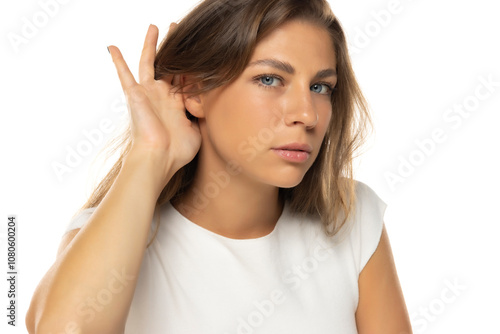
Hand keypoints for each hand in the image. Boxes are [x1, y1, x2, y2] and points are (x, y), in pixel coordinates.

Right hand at [108, 23, 201, 175]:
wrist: (159, 158)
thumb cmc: (177, 151)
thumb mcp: (197, 131)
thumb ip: (201, 117)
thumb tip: (209, 109)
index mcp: (176, 104)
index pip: (184, 79)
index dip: (190, 67)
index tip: (197, 53)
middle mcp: (162, 96)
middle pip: (168, 66)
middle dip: (173, 49)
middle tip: (177, 31)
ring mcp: (148, 94)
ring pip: (149, 62)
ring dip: (151, 45)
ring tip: (154, 27)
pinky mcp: (135, 95)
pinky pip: (124, 74)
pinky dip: (118, 61)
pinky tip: (112, 47)